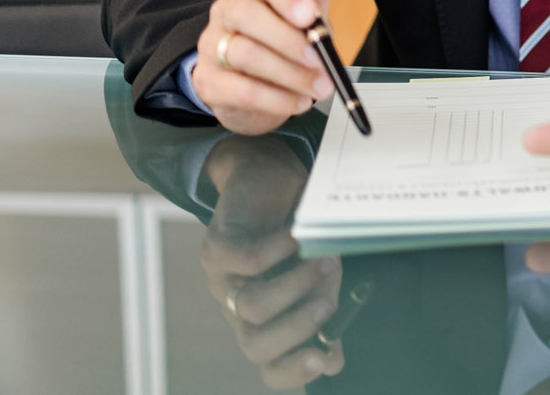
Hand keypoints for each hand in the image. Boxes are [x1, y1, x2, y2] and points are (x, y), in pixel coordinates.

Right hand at [191, 0, 334, 135]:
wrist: (251, 90)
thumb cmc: (283, 47)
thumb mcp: (305, 24)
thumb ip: (315, 3)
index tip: (309, 16)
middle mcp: (226, 13)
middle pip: (246, 14)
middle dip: (289, 40)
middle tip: (321, 60)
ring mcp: (212, 47)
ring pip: (246, 54)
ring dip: (291, 74)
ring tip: (320, 86)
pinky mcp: (209, 82)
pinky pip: (243, 91)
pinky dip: (278, 99)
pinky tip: (299, 102)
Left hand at [198, 136, 345, 387]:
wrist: (269, 178)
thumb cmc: (302, 231)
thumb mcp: (321, 274)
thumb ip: (325, 309)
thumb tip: (333, 360)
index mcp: (267, 322)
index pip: (271, 366)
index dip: (295, 370)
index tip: (327, 359)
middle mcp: (241, 310)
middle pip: (255, 347)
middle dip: (296, 330)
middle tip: (329, 303)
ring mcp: (224, 282)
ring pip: (251, 306)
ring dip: (295, 285)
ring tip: (328, 260)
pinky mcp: (215, 250)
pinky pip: (246, 261)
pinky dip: (279, 248)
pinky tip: (301, 233)